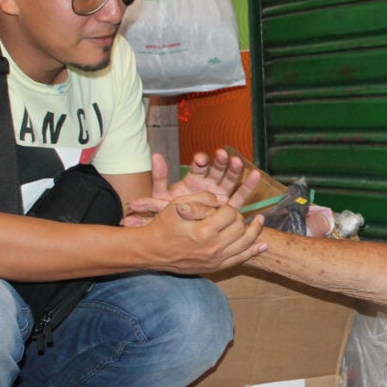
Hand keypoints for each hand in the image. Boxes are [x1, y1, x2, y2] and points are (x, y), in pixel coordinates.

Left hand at [124, 150, 261, 225]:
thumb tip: (130, 207)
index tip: (202, 158)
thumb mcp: (161, 210)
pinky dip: (248, 184)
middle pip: (215, 168)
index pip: (197, 166)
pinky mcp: (230, 203)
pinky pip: (240, 193)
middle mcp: (208, 182)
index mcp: (192, 179)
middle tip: (222, 155)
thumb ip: (149, 205)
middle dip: (219, 161)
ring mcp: (221, 190)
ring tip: (238, 162)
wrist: (188, 231)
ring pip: (229, 177)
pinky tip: (256, 174)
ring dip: (234, 169)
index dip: (200, 161)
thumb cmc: (173, 218)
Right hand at [142, 192, 266, 273]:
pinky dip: (254, 251)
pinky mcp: (215, 267)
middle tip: (233, 212)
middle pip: (240, 226)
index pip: (229, 213)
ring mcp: (215, 259)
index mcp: (203, 230)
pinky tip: (263, 244)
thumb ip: (203, 197)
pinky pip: (240, 260)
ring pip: (245, 243)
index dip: (228, 206)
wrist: (152, 251)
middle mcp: (212, 247)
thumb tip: (225, 199)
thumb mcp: (179, 204)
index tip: (220, 205)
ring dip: (255, 230)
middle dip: (239, 216)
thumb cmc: (164, 225)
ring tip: (260, 220)